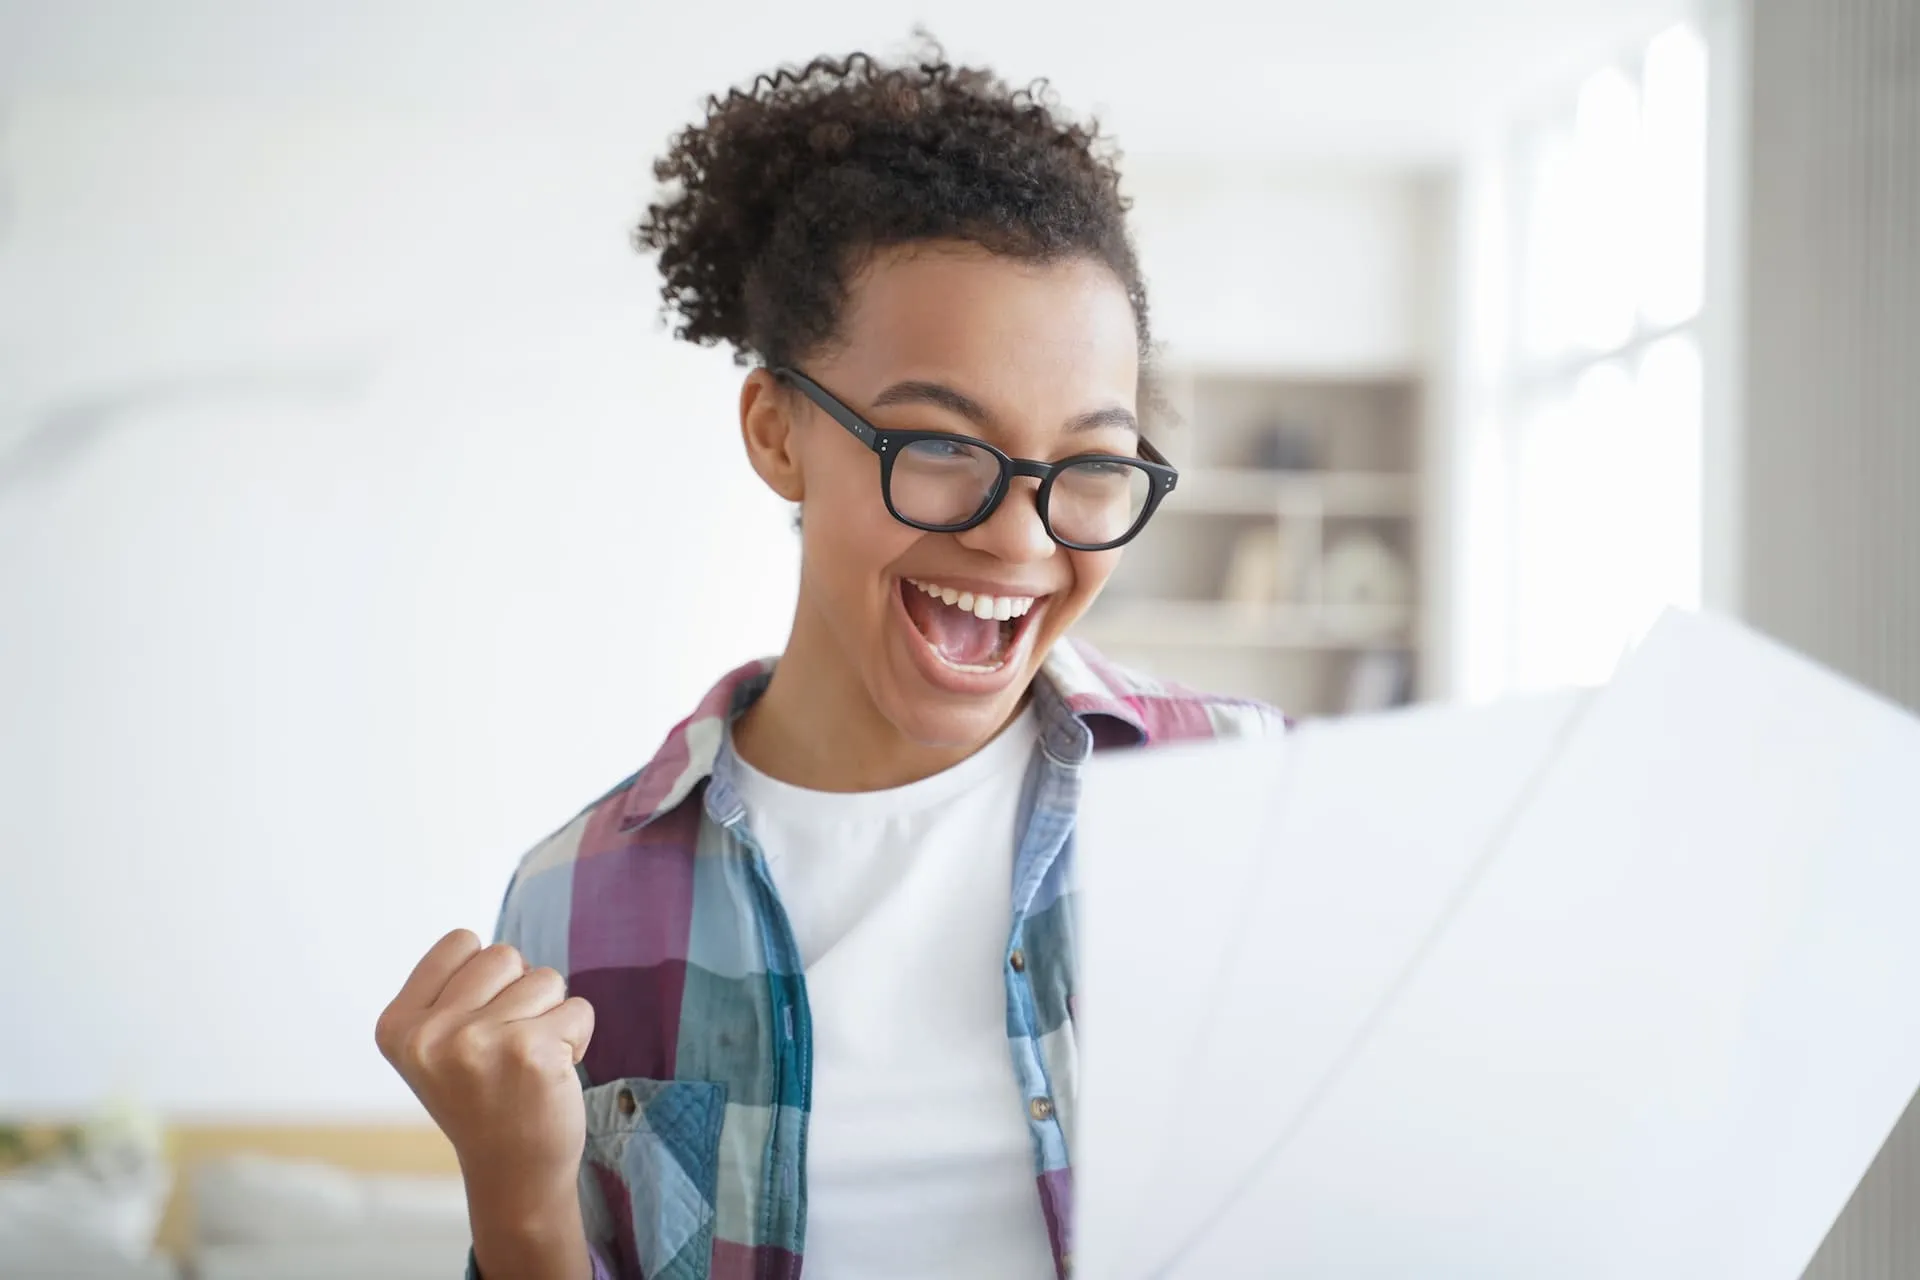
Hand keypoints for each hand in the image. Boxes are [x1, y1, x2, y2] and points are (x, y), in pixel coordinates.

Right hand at [376, 929, 594, 1203]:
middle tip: (509, 1045)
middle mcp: (430, 1034)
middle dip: (520, 991)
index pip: (461, 942)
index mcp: (398, 1025)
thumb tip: (491, 948)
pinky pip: (578, 1008)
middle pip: (504, 954)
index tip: (478, 1023)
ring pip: (545, 978)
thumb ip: (452, 992)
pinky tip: (553, 1073)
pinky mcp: (530, 1052)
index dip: (485, 976)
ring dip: (550, 1013)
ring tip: (529, 1060)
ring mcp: (478, 1042)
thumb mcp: (436, 1045)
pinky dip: (578, 1035)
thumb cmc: (482, 1096)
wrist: (512, 1172)